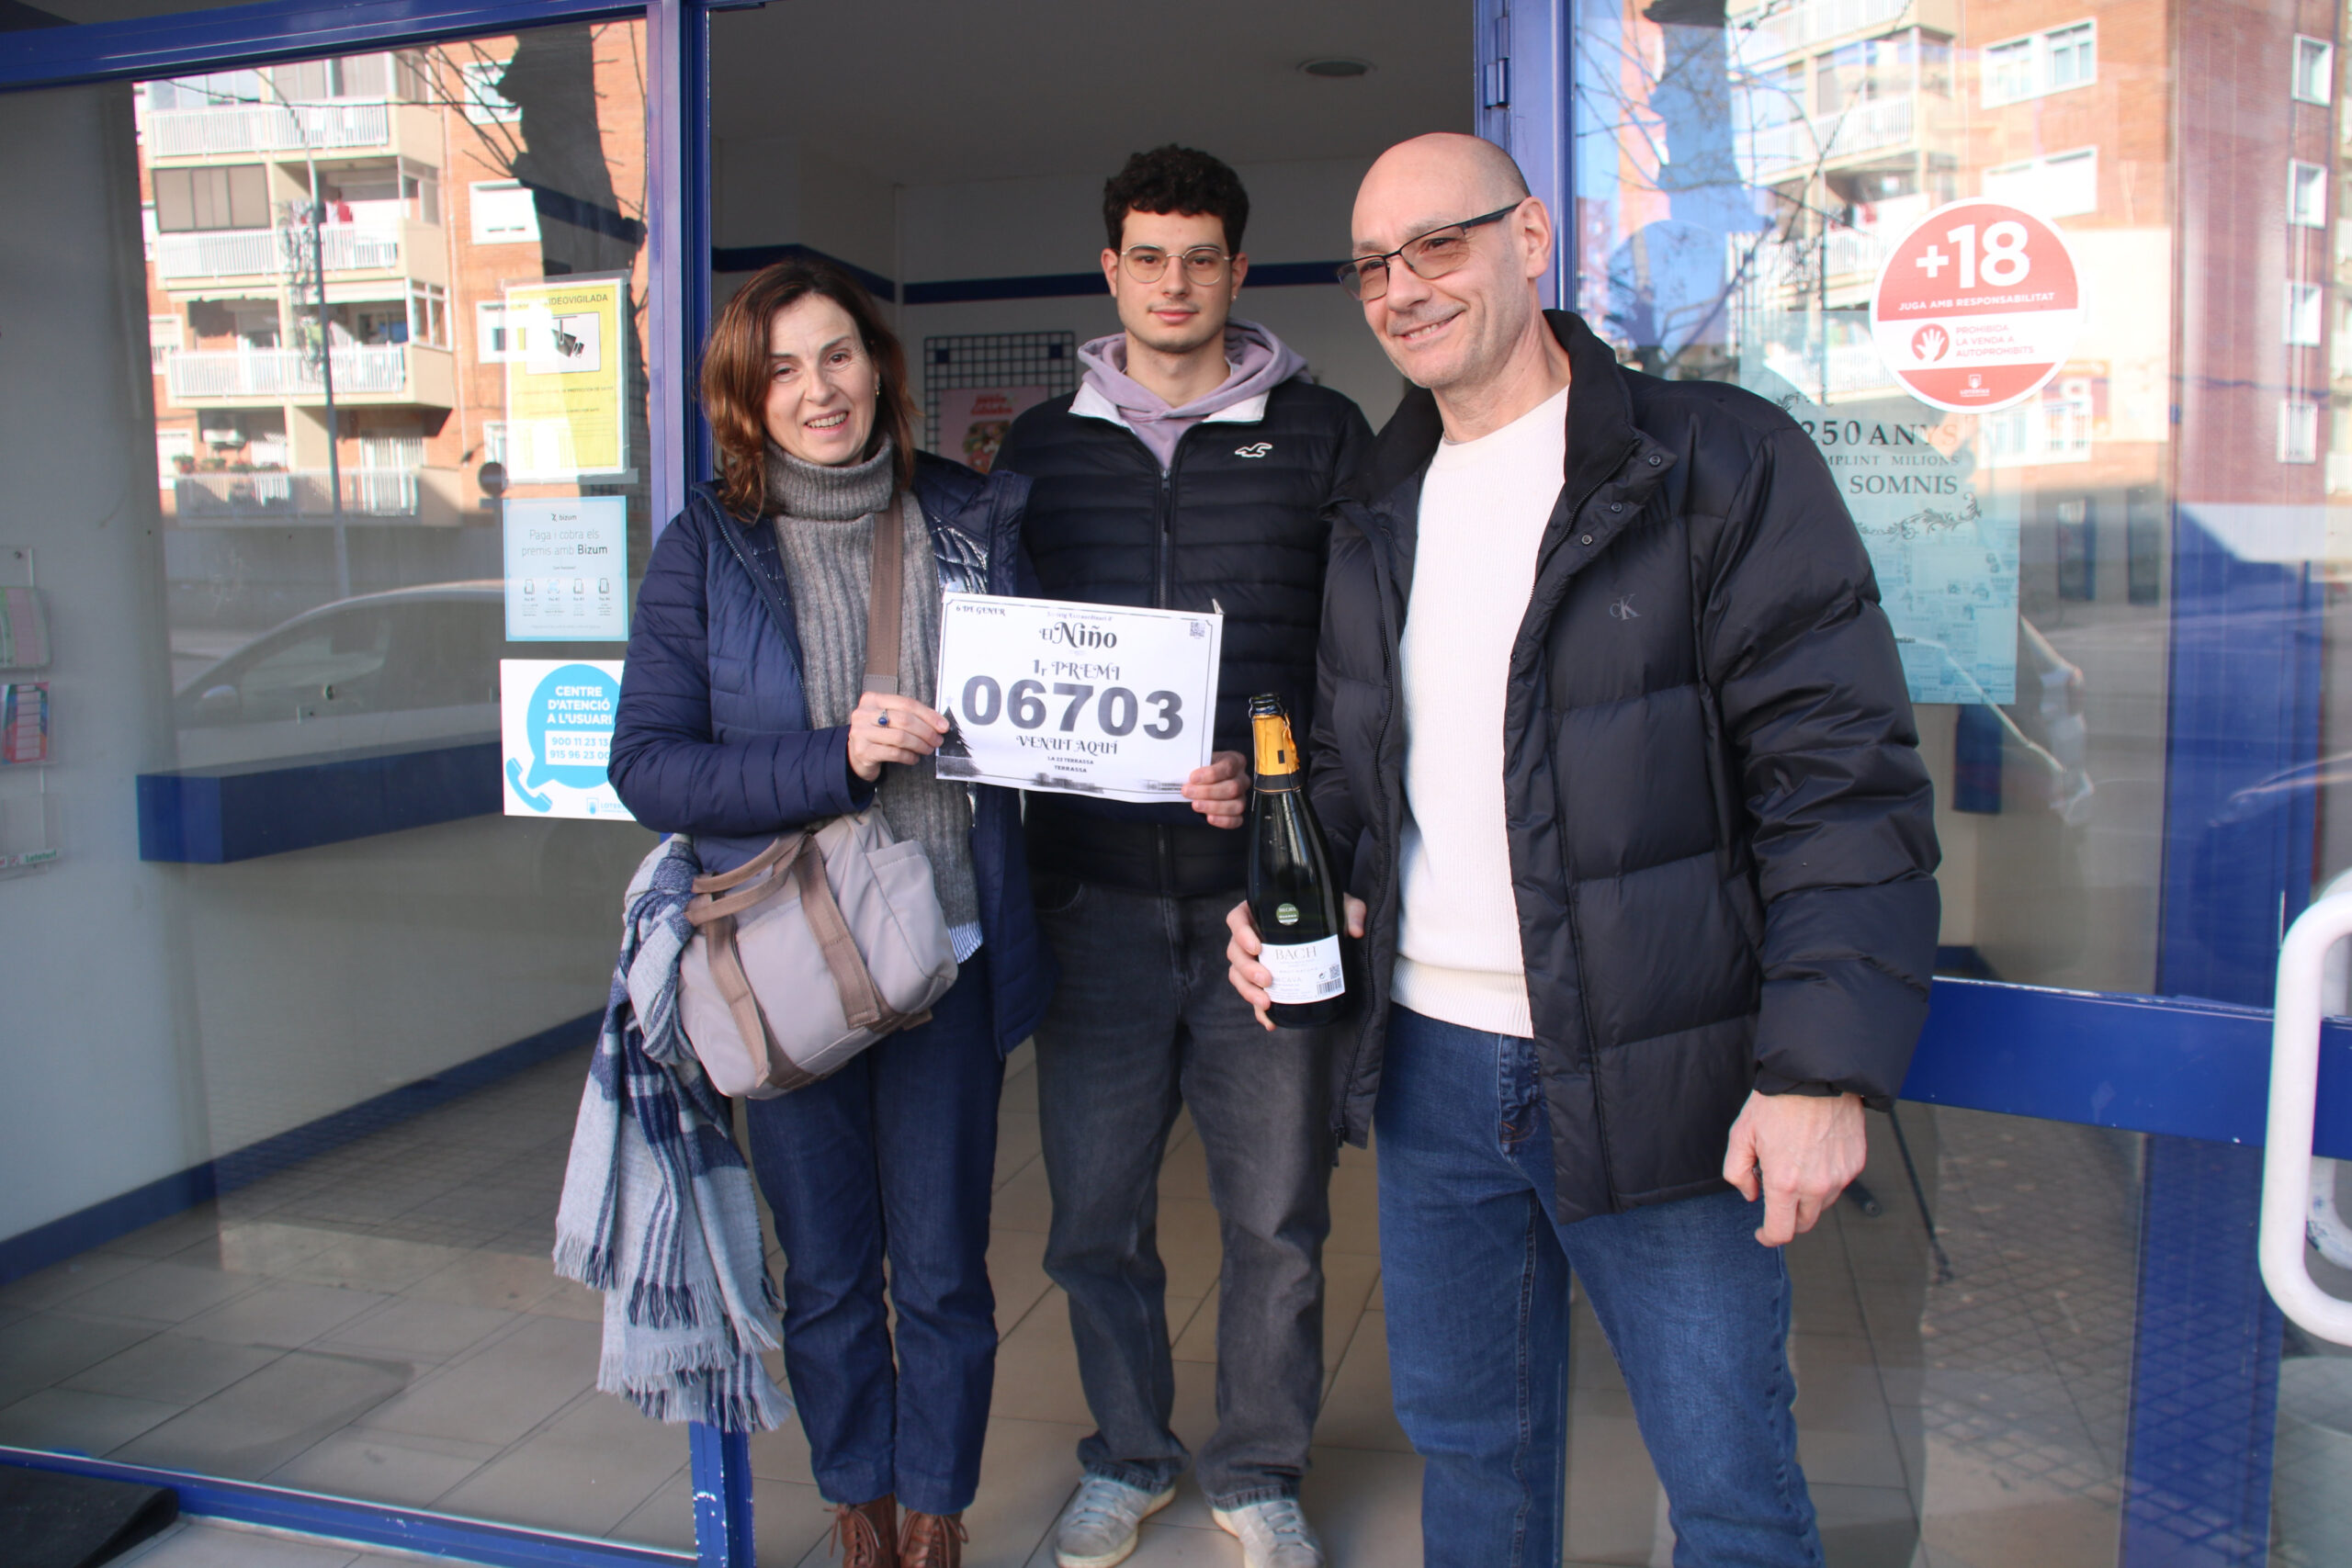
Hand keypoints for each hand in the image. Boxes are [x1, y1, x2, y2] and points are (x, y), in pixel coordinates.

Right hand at [846, 693, 949, 781]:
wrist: (854, 755)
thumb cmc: (877, 735)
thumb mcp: (888, 719)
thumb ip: (909, 716)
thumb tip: (939, 723)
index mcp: (872, 699)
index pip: (907, 704)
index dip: (928, 715)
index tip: (943, 725)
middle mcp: (864, 713)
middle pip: (905, 720)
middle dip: (926, 731)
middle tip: (937, 740)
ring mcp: (861, 732)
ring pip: (901, 737)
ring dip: (920, 745)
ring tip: (927, 749)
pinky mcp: (863, 751)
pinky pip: (894, 753)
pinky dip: (909, 756)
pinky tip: (914, 758)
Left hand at [1183, 751, 1247, 828]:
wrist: (1200, 781)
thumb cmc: (1202, 770)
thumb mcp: (1199, 761)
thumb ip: (1195, 765)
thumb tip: (1184, 773)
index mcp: (1235, 761)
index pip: (1229, 767)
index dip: (1211, 774)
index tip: (1193, 777)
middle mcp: (1242, 779)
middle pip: (1232, 787)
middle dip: (1207, 792)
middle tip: (1188, 792)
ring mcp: (1242, 797)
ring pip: (1236, 805)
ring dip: (1213, 806)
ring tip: (1195, 805)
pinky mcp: (1238, 812)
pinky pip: (1237, 820)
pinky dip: (1223, 820)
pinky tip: (1209, 818)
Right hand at [1226, 895, 1367, 1029]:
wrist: (1333, 931)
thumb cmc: (1329, 913)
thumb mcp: (1341, 906)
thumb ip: (1351, 912)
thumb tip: (1355, 932)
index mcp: (1260, 912)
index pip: (1237, 919)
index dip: (1240, 933)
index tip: (1256, 947)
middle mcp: (1252, 935)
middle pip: (1234, 951)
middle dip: (1247, 969)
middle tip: (1267, 980)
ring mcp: (1255, 959)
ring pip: (1237, 974)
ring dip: (1247, 990)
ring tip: (1266, 1002)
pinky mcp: (1263, 980)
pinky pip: (1253, 994)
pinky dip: (1258, 1010)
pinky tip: (1270, 1021)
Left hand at [1722, 1089, 1866, 1245]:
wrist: (1817, 1076)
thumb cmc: (1776, 1103)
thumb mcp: (1741, 1135)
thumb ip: (1738, 1173)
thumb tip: (1752, 1195)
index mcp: (1785, 1183)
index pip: (1781, 1231)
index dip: (1768, 1237)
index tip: (1762, 1232)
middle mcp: (1817, 1186)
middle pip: (1804, 1223)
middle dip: (1788, 1217)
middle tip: (1776, 1194)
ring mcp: (1840, 1176)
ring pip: (1822, 1203)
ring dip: (1807, 1196)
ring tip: (1795, 1163)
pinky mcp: (1856, 1164)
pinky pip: (1838, 1183)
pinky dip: (1825, 1178)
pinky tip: (1813, 1152)